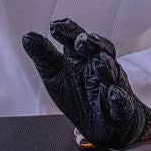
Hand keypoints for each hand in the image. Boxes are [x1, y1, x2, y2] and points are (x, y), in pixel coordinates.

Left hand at [22, 18, 150, 148]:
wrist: (104, 124)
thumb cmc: (78, 94)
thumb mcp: (55, 75)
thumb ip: (43, 56)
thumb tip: (27, 36)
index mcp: (81, 57)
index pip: (76, 38)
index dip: (68, 30)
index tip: (55, 26)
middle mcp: (99, 66)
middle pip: (99, 48)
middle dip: (92, 43)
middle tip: (81, 42)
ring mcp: (113, 85)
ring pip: (113, 72)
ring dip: (106, 66)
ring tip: (98, 62)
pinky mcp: (122, 107)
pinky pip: (123, 101)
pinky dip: (118, 97)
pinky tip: (112, 93)